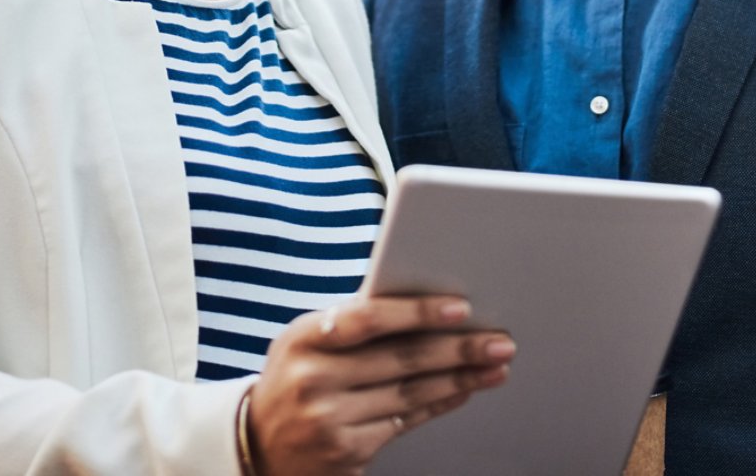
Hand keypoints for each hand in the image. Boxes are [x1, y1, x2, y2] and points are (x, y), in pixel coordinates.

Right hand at [246, 295, 514, 475]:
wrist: (256, 445)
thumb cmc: (294, 380)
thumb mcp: (305, 343)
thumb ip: (350, 324)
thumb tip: (423, 306)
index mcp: (303, 338)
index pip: (367, 319)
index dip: (416, 313)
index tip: (460, 308)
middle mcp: (314, 379)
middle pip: (401, 359)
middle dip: (458, 349)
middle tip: (499, 341)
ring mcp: (330, 419)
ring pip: (411, 393)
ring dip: (459, 378)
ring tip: (494, 365)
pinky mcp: (347, 451)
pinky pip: (405, 422)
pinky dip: (438, 403)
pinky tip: (463, 391)